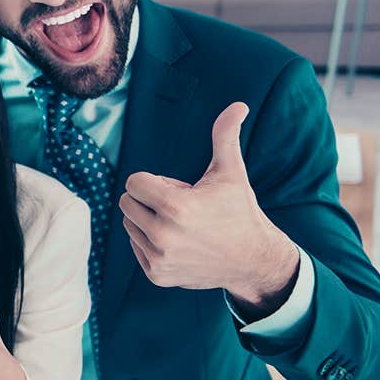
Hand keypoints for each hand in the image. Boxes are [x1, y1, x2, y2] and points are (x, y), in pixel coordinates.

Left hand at [120, 102, 299, 319]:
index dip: (154, 182)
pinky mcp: (157, 275)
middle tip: (179, 207)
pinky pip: (135, 245)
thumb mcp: (231, 172)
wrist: (253, 260)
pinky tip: (178, 242)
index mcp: (175, 207)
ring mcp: (159, 258)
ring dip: (147, 220)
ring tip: (180, 225)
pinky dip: (149, 241)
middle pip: (126, 202)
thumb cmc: (239, 211)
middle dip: (148, 199)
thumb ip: (225, 136)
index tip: (178, 190)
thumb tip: (239, 104)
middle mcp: (163, 235)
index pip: (134, 182)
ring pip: (129, 224)